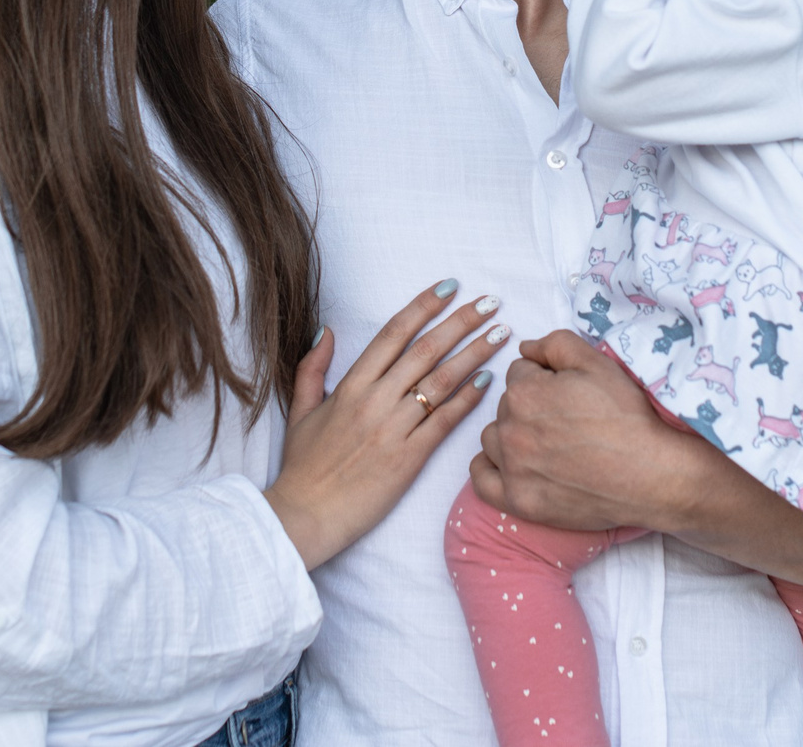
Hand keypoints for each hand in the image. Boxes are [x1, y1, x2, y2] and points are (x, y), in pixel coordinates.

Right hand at [262, 280, 508, 570]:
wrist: (306, 515)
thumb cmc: (303, 467)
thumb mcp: (301, 410)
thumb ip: (312, 368)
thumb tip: (325, 331)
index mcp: (350, 385)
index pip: (394, 333)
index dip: (424, 306)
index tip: (450, 287)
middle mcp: (375, 400)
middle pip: (426, 350)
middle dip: (462, 321)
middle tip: (491, 301)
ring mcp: (394, 428)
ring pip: (441, 381)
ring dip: (475, 353)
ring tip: (501, 333)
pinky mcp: (409, 458)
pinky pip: (444, 421)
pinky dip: (468, 399)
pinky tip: (488, 381)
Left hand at [469, 330, 708, 530]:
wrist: (649, 473)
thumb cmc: (626, 417)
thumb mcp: (597, 363)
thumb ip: (554, 344)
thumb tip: (525, 348)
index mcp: (524, 392)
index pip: (520, 372)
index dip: (545, 377)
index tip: (569, 392)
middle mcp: (510, 429)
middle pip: (506, 405)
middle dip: (530, 405)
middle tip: (566, 418)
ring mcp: (512, 469)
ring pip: (494, 438)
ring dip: (512, 434)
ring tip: (547, 442)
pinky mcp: (519, 501)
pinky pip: (481, 479)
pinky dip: (491, 469)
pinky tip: (511, 464)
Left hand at [473, 330, 802, 596]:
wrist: (706, 496)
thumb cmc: (698, 429)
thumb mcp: (673, 364)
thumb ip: (642, 334)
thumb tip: (630, 315)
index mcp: (583, 371)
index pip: (546, 345)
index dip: (573, 363)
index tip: (601, 381)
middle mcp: (551, 405)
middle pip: (525, 378)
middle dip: (553, 389)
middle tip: (601, 416)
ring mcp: (534, 452)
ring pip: (508, 421)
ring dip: (534, 427)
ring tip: (585, 445)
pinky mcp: (529, 496)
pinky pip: (491, 471)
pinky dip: (512, 469)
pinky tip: (554, 472)